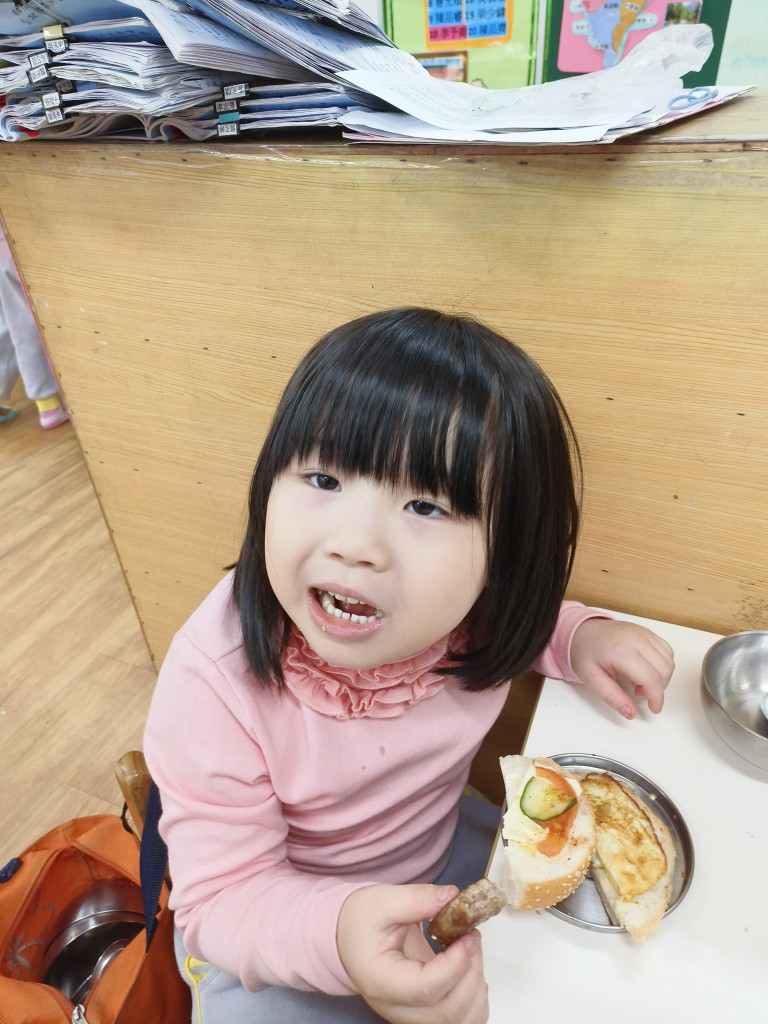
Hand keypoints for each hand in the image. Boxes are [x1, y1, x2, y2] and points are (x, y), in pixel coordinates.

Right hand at [337, 884, 488, 1023]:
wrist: (349, 938)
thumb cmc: (361, 922)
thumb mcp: (382, 900)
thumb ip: (417, 899)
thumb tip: (452, 897)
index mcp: (380, 980)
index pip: (425, 989)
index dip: (454, 964)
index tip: (466, 934)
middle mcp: (395, 1008)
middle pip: (447, 1012)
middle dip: (470, 972)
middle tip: (471, 936)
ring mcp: (411, 1016)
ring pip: (459, 1021)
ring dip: (477, 987)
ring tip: (470, 950)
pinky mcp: (425, 1014)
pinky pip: (461, 1021)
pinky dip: (475, 1000)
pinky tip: (469, 969)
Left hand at [569, 618, 673, 719]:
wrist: (581, 631)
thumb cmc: (585, 653)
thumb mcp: (592, 679)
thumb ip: (612, 697)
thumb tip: (630, 713)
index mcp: (621, 651)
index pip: (651, 679)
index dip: (656, 698)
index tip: (654, 709)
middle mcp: (636, 639)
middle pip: (664, 670)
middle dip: (658, 689)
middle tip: (638, 693)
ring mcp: (643, 633)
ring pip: (669, 661)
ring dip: (661, 677)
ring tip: (639, 680)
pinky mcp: (647, 632)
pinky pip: (667, 650)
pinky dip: (662, 664)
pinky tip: (646, 669)